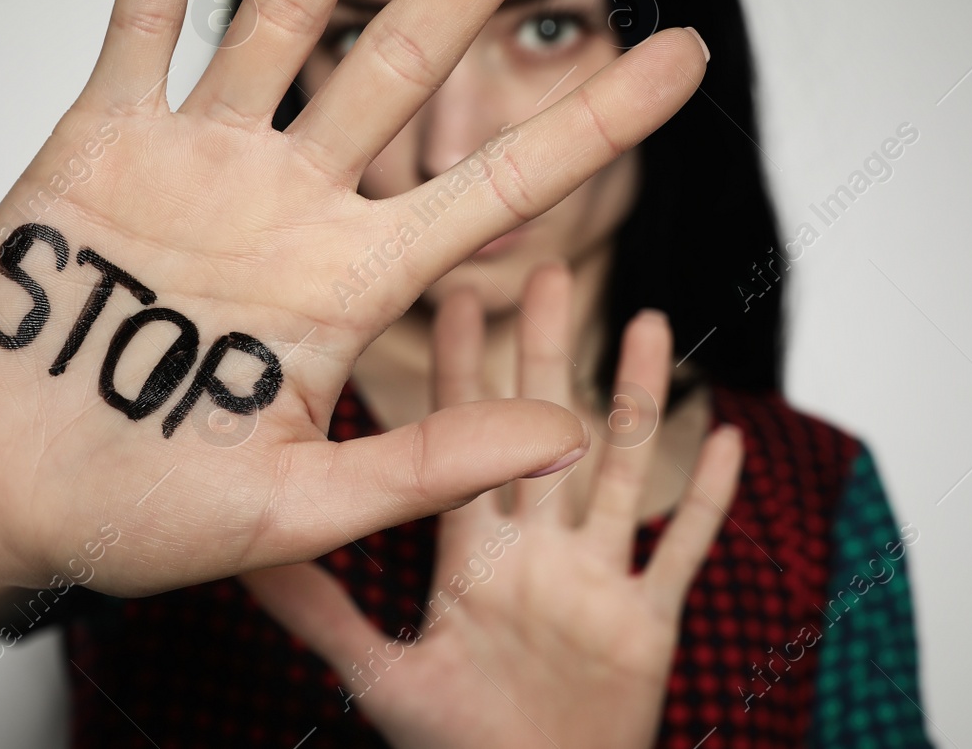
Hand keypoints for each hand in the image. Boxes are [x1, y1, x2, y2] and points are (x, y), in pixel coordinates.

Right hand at [0, 0, 709, 650]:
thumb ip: (424, 466)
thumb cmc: (134, 518)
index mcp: (351, 285)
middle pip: (407, 60)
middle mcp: (292, 204)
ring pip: (286, 14)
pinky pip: (143, 18)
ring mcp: (200, 161)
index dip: (592, 120)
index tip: (683, 54)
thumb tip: (569, 434)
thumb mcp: (292, 509)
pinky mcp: (103, 140)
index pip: (499, 187)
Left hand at [242, 264, 743, 748]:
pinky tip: (727, 437)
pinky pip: (683, 551)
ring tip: (650, 324)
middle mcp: (538, 551)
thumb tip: (243, 559)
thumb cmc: (458, 745)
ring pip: (620, 469)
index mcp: (475, 555)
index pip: (465, 441)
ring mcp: (596, 580)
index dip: (463, 370)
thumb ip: (319, 615)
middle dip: (547, 350)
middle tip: (548, 270)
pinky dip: (706, 499)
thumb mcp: (380, 677)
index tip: (456, 296)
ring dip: (636, 398)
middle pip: (544, 429)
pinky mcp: (646, 622)